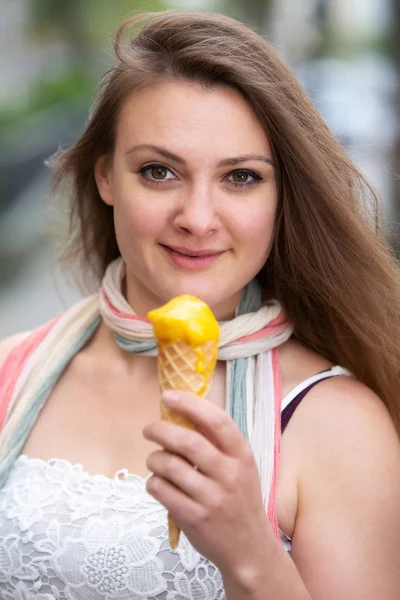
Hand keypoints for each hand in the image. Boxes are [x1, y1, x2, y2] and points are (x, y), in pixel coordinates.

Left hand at [142, 390, 271, 574]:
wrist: (249, 548)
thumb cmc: (239, 498)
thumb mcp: (240, 467)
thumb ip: (217, 443)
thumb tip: (181, 412)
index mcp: (242, 456)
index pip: (217, 421)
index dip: (191, 404)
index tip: (169, 396)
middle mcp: (229, 475)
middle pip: (188, 442)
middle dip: (161, 430)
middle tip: (149, 429)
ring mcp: (212, 498)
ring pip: (169, 466)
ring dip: (154, 458)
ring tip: (154, 459)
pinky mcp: (193, 518)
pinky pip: (161, 490)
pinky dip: (153, 482)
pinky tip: (158, 482)